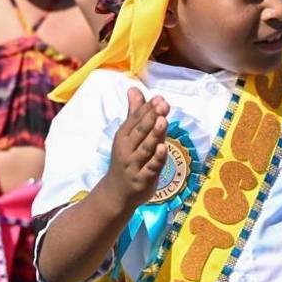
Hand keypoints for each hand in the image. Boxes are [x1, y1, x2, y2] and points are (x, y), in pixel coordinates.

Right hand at [100, 88, 170, 210]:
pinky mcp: (143, 179)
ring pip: (146, 148)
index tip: (159, 98)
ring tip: (163, 121)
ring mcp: (134, 165)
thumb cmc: (126, 159)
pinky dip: (157, 159)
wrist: (117, 192)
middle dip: (151, 117)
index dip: (147, 109)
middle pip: (140, 132)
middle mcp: (127, 149)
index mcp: (123, 136)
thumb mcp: (127, 136)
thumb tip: (134, 88)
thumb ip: (134, 113)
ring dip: (154, 135)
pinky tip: (164, 148)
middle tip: (163, 104)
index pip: (135, 120)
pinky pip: (151, 168)